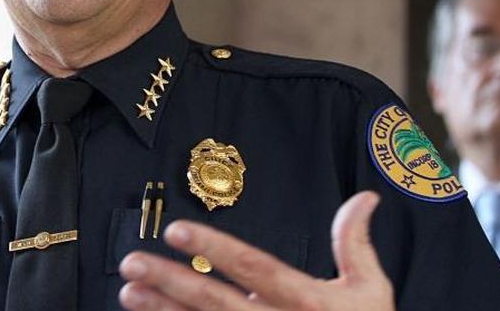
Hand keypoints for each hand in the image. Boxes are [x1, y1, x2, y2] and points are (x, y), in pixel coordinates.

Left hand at [118, 191, 392, 310]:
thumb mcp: (370, 293)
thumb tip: (363, 199)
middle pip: (214, 303)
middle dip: (170, 281)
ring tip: (129, 292)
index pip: (254, 268)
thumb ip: (355, 244)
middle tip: (133, 263)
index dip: (214, 248)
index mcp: (307, 302)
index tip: (177, 230)